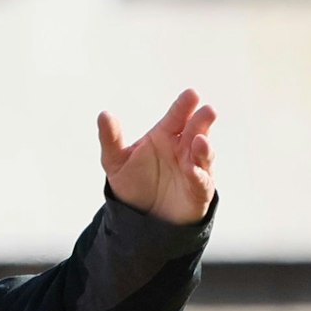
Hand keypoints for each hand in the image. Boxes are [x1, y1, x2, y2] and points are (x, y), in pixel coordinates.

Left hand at [98, 89, 217, 224]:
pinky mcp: (198, 190)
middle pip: (196, 130)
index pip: (177, 116)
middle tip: (207, 110)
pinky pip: (201, 181)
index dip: (184, 106)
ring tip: (199, 140)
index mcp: (165, 135)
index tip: (191, 94)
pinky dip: (198, 175)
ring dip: (204, 147)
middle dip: (202, 121)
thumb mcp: (116, 160)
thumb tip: (103, 114)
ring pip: (204, 154)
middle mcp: (183, 148)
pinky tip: (192, 170)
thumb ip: (111, 138)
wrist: (140, 215)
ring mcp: (194, 168)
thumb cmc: (133, 182)